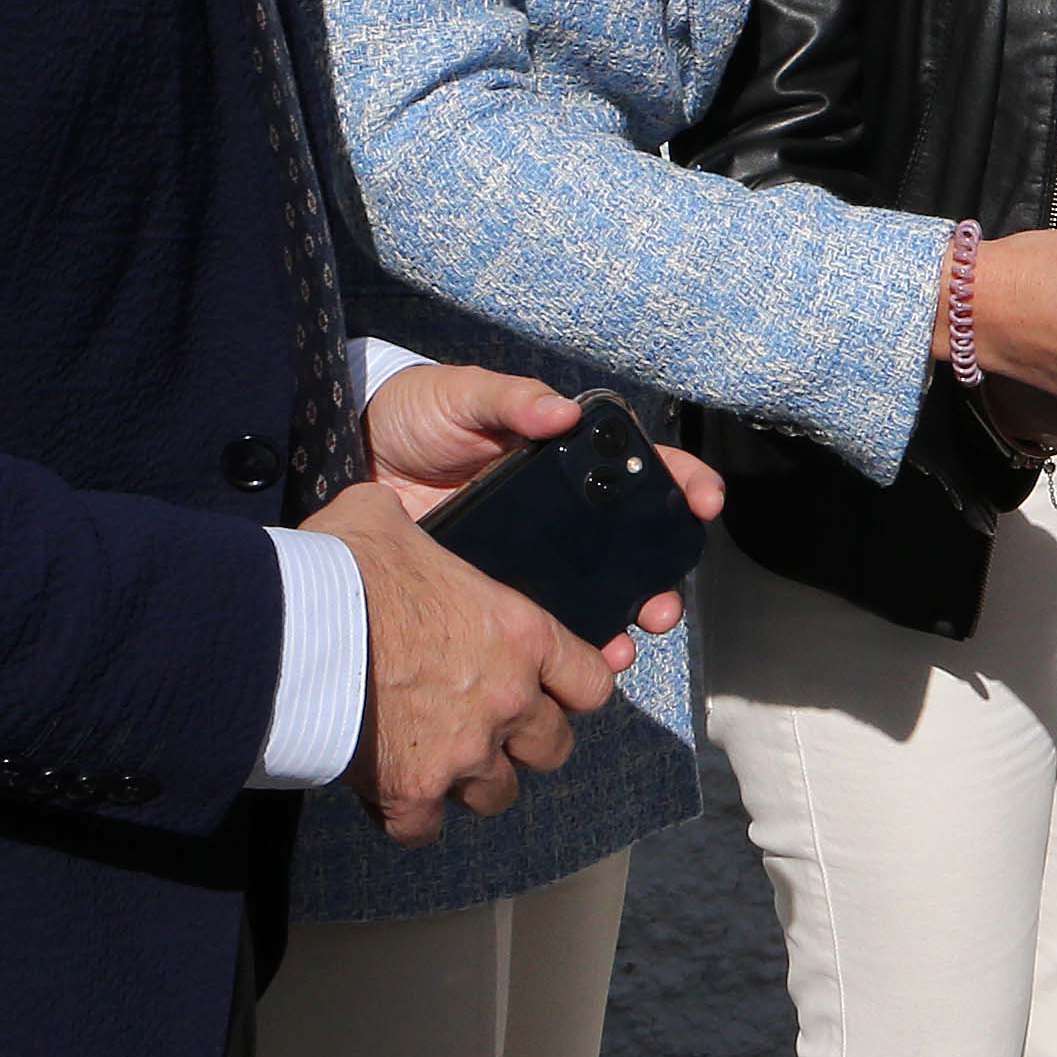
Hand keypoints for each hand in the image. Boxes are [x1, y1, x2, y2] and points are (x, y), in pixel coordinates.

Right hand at [310, 471, 615, 843]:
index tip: (552, 690)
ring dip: (473, 782)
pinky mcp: (411, 792)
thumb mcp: (386, 519)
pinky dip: (410, 818)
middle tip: (489, 726)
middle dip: (525, 742)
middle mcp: (507, 698)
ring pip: (497, 794)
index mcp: (519, 633)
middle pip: (553, 748)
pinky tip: (391, 795)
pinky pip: (425, 830)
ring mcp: (463, 751)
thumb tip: (390, 510)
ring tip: (441, 761)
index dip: (572, 690)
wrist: (290, 629)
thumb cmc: (344, 566)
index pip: (591, 682)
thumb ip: (414, 528)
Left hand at [357, 365, 721, 649]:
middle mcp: (561, 509)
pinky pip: (542, 619)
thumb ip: (512, 399)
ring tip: (626, 643)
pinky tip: (579, 660)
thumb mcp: (463, 396)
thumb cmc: (418, 414)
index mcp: (566, 456)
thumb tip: (565, 410)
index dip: (680, 482)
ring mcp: (533, 553)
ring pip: (596, 589)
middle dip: (660, 575)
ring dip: (622, 619)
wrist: (353, 458)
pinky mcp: (496, 589)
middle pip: (631, 544)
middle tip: (663, 604)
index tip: (702, 502)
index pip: (639, 468)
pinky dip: (566, 643)